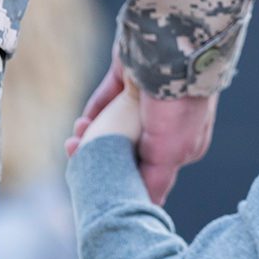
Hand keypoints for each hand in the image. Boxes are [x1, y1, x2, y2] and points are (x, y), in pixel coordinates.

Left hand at [65, 44, 218, 204]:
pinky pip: (106, 99)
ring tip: (75, 142)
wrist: (170, 49)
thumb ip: (157, 181)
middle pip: (129, 146)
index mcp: (183, 143)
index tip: (100, 187)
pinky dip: (93, 113)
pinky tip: (80, 125)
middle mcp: (167, 122)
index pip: (151, 169)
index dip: (123, 179)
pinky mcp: (130, 76)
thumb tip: (149, 208)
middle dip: (104, 156)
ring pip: (114, 124)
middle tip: (79, 162)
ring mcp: (148, 98)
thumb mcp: (169, 153)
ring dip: (93, 135)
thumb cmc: (176, 105)